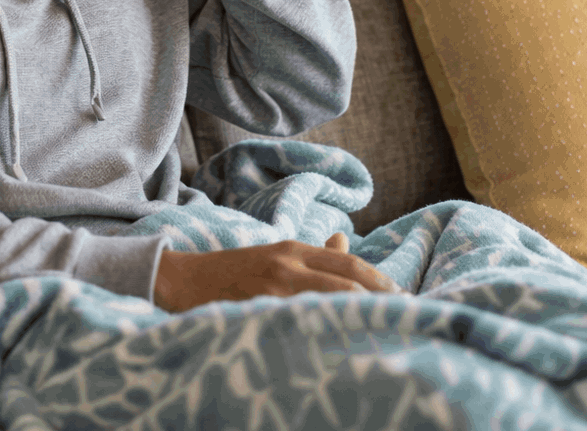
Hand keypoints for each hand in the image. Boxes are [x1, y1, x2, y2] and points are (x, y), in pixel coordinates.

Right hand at [152, 235, 408, 312]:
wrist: (182, 280)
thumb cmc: (232, 270)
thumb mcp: (273, 253)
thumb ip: (312, 252)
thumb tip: (345, 240)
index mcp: (292, 249)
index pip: (347, 262)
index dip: (378, 279)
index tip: (403, 297)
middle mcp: (286, 264)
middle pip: (345, 280)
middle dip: (378, 300)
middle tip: (404, 317)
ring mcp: (271, 289)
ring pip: (327, 302)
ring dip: (358, 316)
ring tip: (382, 332)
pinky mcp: (257, 311)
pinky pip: (298, 323)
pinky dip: (323, 332)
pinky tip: (340, 346)